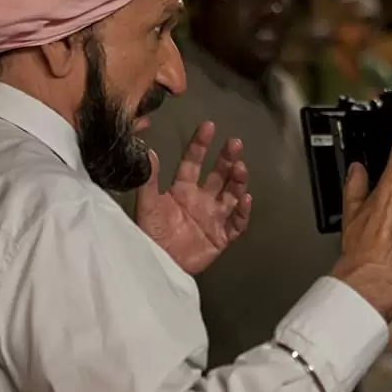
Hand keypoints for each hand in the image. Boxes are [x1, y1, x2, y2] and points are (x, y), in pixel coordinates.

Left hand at [135, 121, 251, 274]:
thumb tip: (147, 152)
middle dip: (227, 159)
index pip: (194, 162)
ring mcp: (213, 218)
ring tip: (240, 168)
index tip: (209, 126)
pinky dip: (242, 211)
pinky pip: (236, 223)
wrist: (157, 264)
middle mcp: (201, 200)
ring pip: (231, 195)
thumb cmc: (150, 235)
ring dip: (237, 180)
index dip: (201, 144)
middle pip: (219, 175)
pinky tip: (244, 198)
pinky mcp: (221, 237)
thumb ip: (149, 180)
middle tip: (235, 143)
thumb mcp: (147, 205)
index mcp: (182, 190)